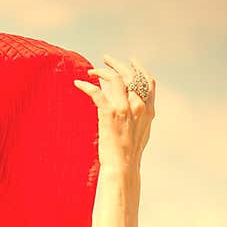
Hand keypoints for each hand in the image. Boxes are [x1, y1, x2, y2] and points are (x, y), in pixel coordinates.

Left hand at [74, 53, 155, 172]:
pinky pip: (97, 92)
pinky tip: (78, 83)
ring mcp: (125, 108)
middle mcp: (139, 106)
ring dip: (102, 71)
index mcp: (148, 111)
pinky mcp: (110, 113)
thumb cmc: (129, 156)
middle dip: (118, 65)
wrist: (123, 167)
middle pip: (131, 76)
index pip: (148, 82)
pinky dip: (86, 85)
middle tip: (106, 59)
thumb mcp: (141, 134)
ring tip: (91, 71)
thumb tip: (136, 113)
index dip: (139, 69)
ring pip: (116, 79)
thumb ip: (141, 119)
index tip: (131, 62)